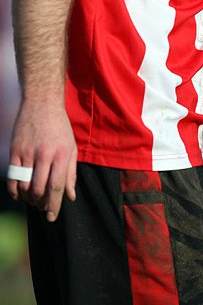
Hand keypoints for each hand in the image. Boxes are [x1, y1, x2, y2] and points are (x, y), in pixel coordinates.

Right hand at [7, 100, 76, 221]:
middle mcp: (44, 154)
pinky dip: (15, 190)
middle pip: (39, 189)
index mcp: (61, 153)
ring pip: (24, 185)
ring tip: (33, 200)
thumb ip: (71, 172)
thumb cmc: (59, 127)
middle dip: (40, 203)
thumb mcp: (71, 147)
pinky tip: (19, 193)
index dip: (54, 205)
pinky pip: (12, 177)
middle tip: (42, 207)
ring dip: (28, 198)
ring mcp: (27, 152)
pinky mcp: (15, 150)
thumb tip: (70, 197)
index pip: (57, 185)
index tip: (52, 217)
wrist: (42, 104)